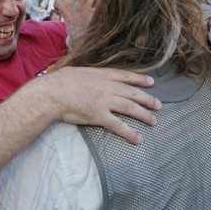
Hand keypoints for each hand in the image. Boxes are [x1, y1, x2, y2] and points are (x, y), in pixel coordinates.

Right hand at [37, 67, 159, 144]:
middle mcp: (107, 87)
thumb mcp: (76, 71)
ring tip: (153, 121)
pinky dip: (130, 133)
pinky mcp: (99, 116)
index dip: (139, 79)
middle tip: (159, 104)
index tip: (151, 82)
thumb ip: (88, 74)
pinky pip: (118, 125)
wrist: (52, 93)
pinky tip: (138, 139)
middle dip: (147, 99)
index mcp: (101, 75)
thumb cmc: (59, 82)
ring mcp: (105, 101)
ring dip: (144, 115)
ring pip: (130, 108)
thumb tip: (88, 76)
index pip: (125, 76)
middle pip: (132, 92)